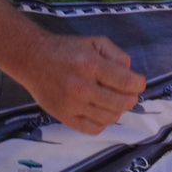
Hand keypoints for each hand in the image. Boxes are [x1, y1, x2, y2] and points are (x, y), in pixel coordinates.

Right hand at [11, 31, 146, 135]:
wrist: (33, 59)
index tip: (138, 83)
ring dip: (118, 111)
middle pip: (121, 103)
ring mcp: (72, 104)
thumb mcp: (95, 42)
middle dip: (131, 99)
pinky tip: (100, 112)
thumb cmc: (67, 49)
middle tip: (128, 94)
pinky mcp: (64, 116)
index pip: (126, 82)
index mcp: (91, 65)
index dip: (138, 85)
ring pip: (109, 118)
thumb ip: (117, 56)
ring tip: (113, 102)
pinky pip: (93, 129)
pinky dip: (103, 123)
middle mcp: (82, 87)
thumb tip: (131, 73)